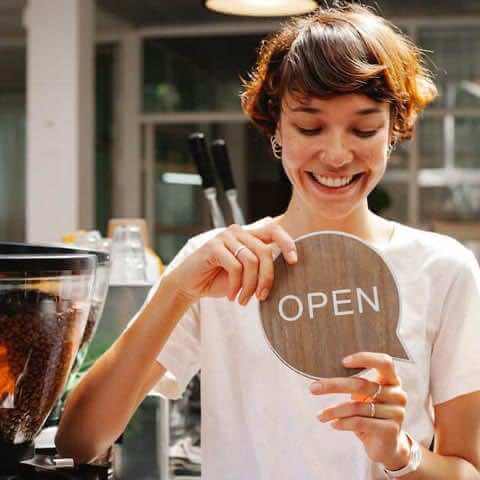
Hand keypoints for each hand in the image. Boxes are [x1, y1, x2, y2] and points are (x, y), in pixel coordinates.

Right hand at [166, 220, 297, 303]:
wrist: (189, 285)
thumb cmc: (219, 280)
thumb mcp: (244, 274)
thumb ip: (260, 267)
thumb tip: (286, 270)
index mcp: (248, 236)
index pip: (273, 230)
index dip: (287, 242)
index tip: (294, 261)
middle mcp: (237, 232)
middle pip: (265, 252)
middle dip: (267, 278)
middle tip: (262, 297)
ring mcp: (224, 237)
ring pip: (251, 261)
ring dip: (249, 286)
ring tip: (243, 300)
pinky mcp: (213, 247)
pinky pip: (235, 267)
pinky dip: (236, 285)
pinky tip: (231, 295)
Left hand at [310, 352, 410, 469]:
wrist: (386, 446)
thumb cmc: (370, 414)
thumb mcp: (364, 396)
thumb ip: (354, 383)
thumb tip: (323, 377)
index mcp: (392, 380)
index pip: (384, 361)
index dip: (365, 359)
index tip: (342, 361)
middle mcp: (397, 394)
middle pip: (361, 385)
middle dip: (333, 386)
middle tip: (313, 388)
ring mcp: (397, 412)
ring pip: (357, 407)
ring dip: (333, 411)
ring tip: (320, 416)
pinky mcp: (391, 430)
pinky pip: (360, 422)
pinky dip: (342, 423)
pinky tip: (333, 424)